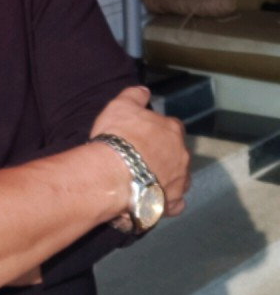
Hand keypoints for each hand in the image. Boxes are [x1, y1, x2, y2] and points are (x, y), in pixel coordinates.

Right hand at [90, 86, 189, 217]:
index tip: (146, 132)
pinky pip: (175, 203)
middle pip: (178, 152)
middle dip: (165, 153)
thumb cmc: (117, 136)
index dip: (159, 128)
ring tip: (148, 177)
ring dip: (168, 176)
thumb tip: (145, 90)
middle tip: (143, 155)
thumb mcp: (120, 105)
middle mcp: (181, 155)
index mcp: (172, 130)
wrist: (112, 174)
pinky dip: (168, 200)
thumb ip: (135, 95)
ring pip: (180, 178)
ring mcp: (179, 182)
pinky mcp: (171, 204)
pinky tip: (155, 197)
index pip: (173, 125)